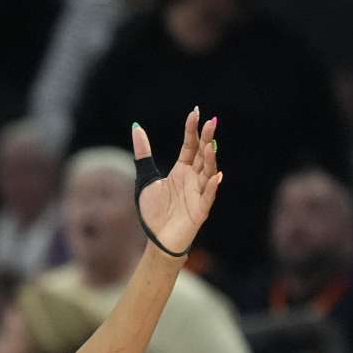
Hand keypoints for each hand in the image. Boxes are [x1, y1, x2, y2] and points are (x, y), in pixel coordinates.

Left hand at [132, 109, 222, 256]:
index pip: (190, 146)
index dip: (192, 130)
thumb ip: (143, 154)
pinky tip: (216, 176)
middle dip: (207, 139)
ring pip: (208, 173)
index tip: (195, 113)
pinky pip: (208, 197)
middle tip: (211, 121)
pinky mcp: (200, 210)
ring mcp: (199, 193)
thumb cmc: (154, 211)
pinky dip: (212, 187)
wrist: (157, 239)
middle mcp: (193, 179)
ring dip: (210, 160)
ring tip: (209, 146)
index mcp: (181, 171)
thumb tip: (136, 128)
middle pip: (202, 155)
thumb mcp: (145, 179)